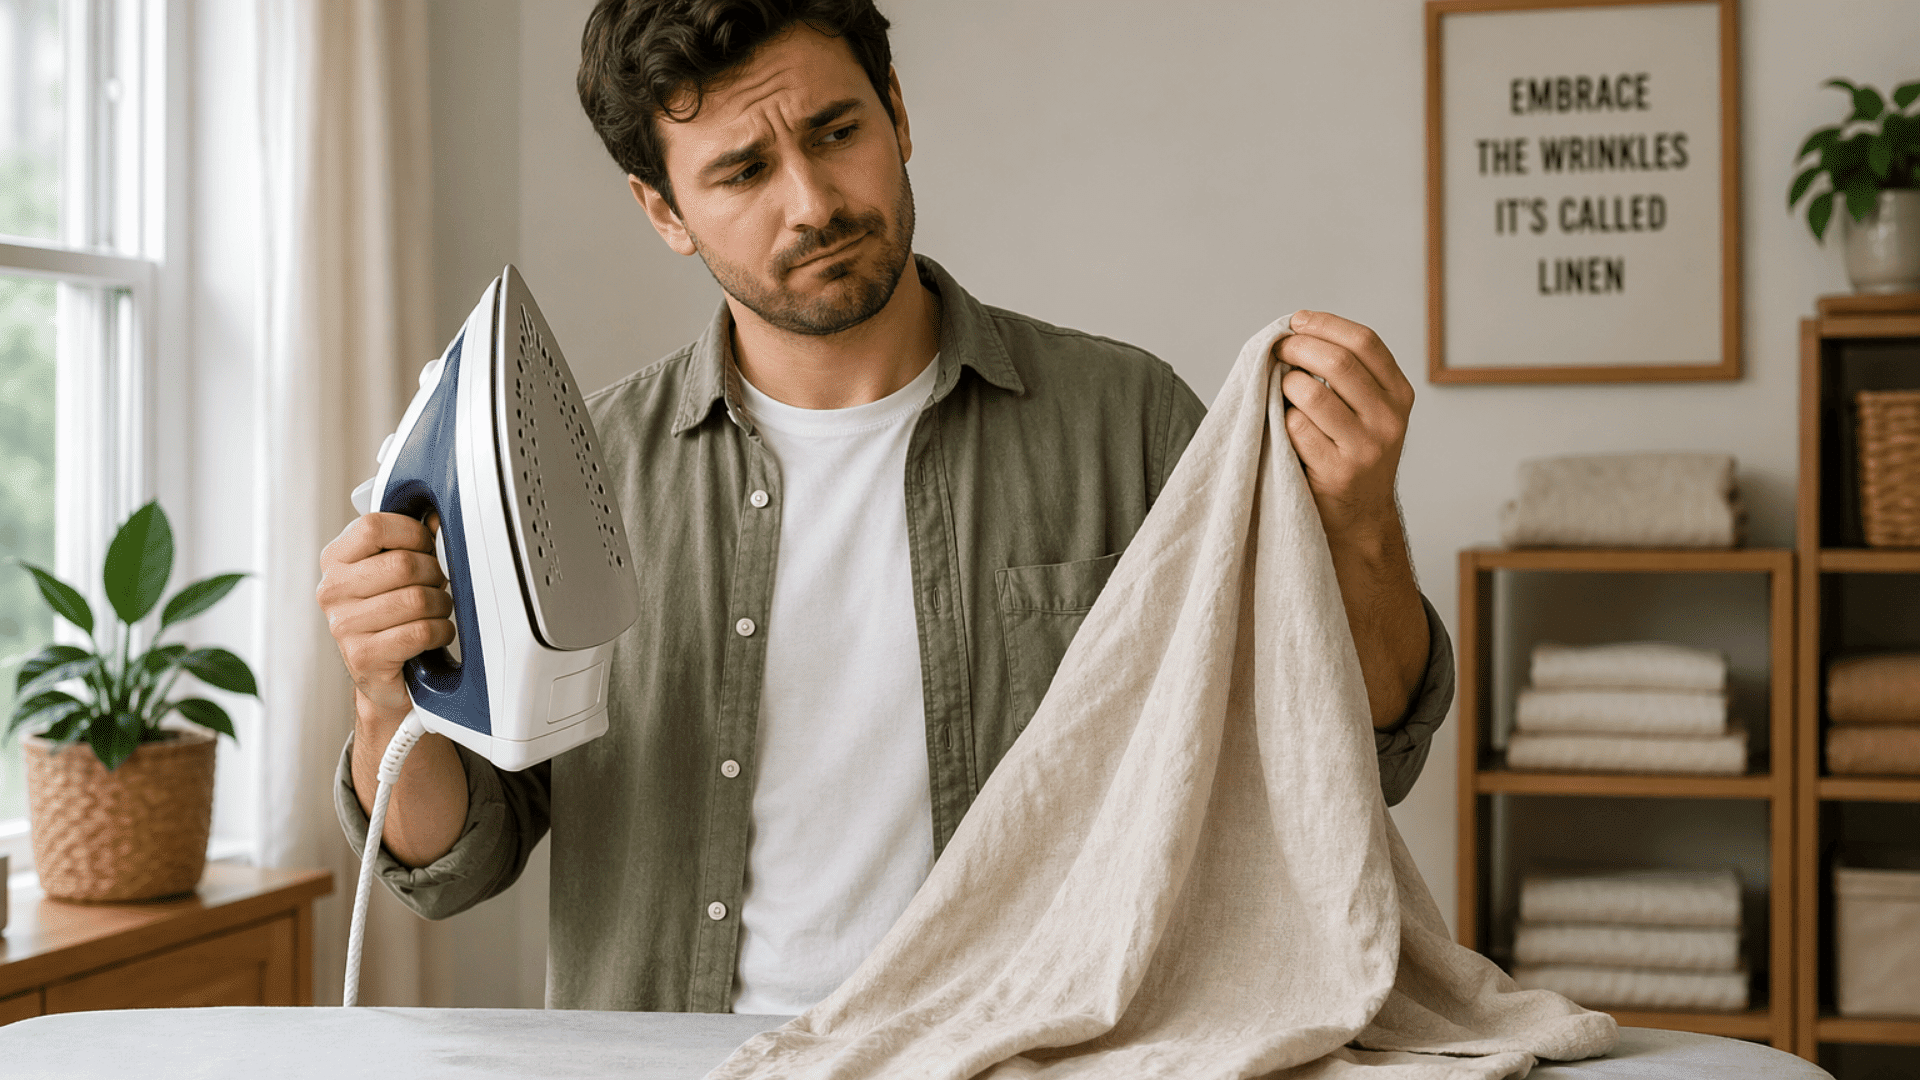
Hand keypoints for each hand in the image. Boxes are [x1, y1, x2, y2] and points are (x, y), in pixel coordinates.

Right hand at [316, 512, 453, 724]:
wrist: (385, 674)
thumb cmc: (394, 614)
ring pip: (417, 599)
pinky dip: (440, 631)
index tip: (426, 547)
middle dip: (435, 574)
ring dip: (441, 605)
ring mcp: (343, 626)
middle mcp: (332, 590)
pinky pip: (421, 631)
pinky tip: (435, 634)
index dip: (412, 533)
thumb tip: (438, 517)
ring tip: (436, 611)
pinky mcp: (363, 657)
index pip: (373, 526)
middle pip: (403, 564)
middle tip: (437, 585)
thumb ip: (411, 540)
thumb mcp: (395, 571)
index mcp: (335, 560)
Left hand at [1275, 311, 1414, 543]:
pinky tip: (1283, 426)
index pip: (1365, 342)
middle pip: (1337, 361)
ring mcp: (1365, 448)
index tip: (1297, 320)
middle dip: (1297, 347)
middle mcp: (1389, 419)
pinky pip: (1295, 428)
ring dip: (1285, 385)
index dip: (1325, 324)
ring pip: (1310, 393)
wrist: (1359, 516)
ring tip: (1281, 390)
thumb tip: (1297, 332)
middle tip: (1276, 349)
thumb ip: (1348, 375)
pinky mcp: (1337, 472)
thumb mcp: (1369, 411)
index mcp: (1399, 395)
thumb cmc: (1352, 452)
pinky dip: (1280, 420)